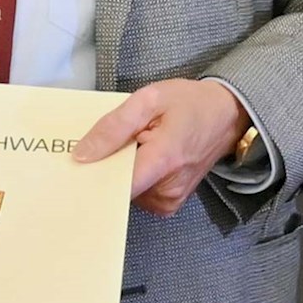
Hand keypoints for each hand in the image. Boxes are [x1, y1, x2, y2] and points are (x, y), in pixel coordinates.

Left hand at [77, 77, 251, 214]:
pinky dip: (133, 177)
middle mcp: (166, 190)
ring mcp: (169, 201)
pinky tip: (140, 157)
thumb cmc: (190, 103)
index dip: (91, 177)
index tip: (76, 166)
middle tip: (107, 143)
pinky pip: (137, 194)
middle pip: (116, 189)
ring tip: (133, 146)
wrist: (226, 115)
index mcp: (163, 161)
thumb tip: (82, 154)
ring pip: (125, 192)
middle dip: (106, 167)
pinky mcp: (169, 204)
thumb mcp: (149, 99)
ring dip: (121, 171)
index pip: (114, 187)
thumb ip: (113, 126)